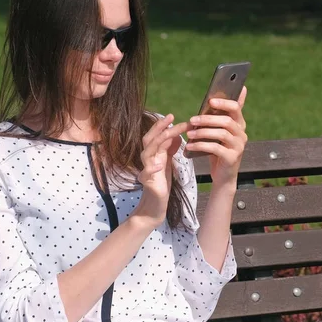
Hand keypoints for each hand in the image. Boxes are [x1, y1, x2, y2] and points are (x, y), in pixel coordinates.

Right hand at [133, 114, 190, 228]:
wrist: (156, 205)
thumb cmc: (161, 183)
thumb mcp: (167, 162)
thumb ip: (169, 148)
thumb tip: (176, 134)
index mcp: (154, 154)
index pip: (155, 135)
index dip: (162, 125)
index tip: (172, 115)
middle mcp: (148, 159)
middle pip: (149, 139)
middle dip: (159, 128)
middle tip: (171, 118)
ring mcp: (146, 170)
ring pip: (147, 152)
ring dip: (158, 142)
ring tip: (170, 134)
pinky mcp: (147, 182)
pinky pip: (146, 173)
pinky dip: (151, 168)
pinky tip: (159, 165)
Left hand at [185, 86, 247, 186]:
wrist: (223, 175)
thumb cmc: (218, 150)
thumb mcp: (218, 133)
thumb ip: (217, 118)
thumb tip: (211, 99)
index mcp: (239, 124)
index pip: (236, 108)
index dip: (224, 103)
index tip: (210, 101)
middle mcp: (242, 134)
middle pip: (226, 121)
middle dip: (207, 119)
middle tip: (192, 119)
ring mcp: (239, 146)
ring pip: (221, 134)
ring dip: (203, 132)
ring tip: (189, 133)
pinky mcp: (232, 157)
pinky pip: (215, 148)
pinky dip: (201, 145)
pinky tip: (190, 145)